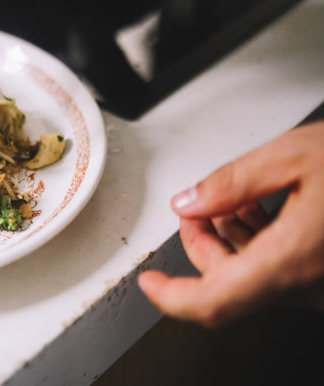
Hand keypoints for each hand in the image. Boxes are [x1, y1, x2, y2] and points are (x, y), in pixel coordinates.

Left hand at [138, 121, 323, 327]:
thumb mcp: (293, 155)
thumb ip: (231, 182)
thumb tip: (189, 201)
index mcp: (294, 260)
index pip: (214, 302)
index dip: (172, 298)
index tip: (149, 284)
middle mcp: (312, 285)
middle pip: (230, 286)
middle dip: (200, 247)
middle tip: (193, 209)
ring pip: (256, 279)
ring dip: (230, 243)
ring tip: (226, 200)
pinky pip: (284, 272)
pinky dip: (261, 244)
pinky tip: (259, 208)